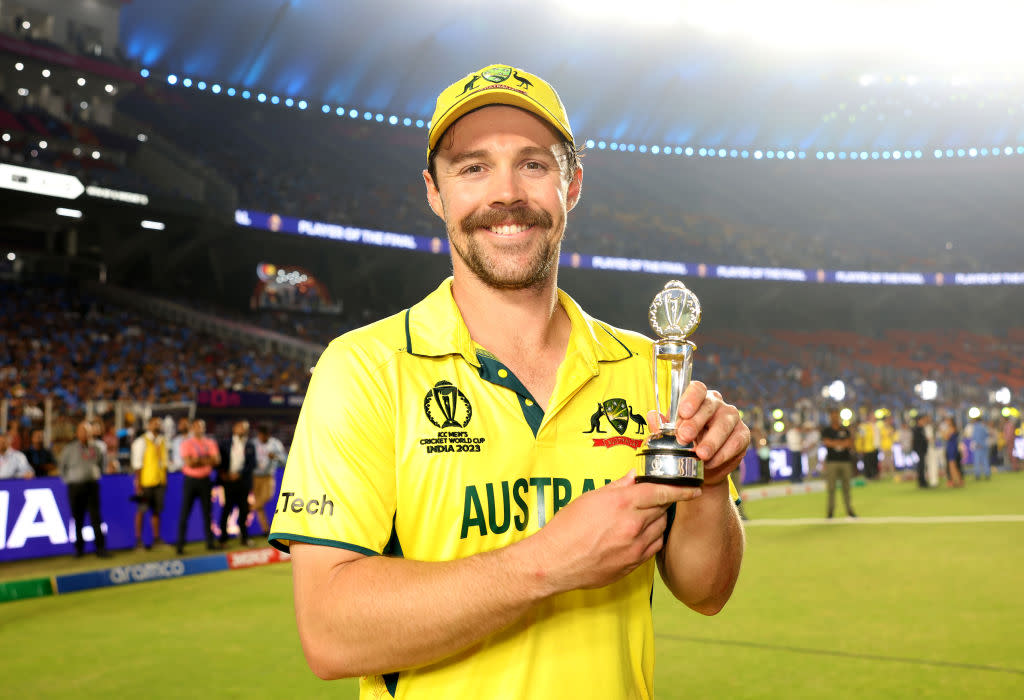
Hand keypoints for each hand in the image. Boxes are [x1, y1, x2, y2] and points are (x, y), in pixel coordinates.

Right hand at [528, 470, 700, 594]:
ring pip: (660, 529)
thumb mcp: (589, 499)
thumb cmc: (566, 528)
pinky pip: (654, 548)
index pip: (660, 491)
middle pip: (662, 509)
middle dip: (663, 503)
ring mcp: (635, 547)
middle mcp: (632, 525)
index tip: (693, 488)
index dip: (680, 489)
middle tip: (658, 499)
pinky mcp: (633, 564)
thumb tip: (633, 478)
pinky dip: (653, 538)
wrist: (555, 562)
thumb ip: (616, 487)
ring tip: (646, 517)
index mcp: (621, 503)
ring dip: (658, 521)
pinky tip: (642, 535)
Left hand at [662, 381, 749, 486]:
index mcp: (698, 398)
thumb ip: (662, 426)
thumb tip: (652, 415)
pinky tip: (711, 462)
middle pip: (709, 406)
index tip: (683, 412)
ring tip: (700, 455)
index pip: (697, 389)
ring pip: (724, 424)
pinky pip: (736, 441)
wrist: (701, 468)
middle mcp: (716, 404)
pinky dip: (723, 453)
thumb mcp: (671, 436)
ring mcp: (731, 417)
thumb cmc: (685, 445)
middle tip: (684, 438)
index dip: (690, 398)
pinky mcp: (743, 434)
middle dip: (695, 422)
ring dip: (711, 441)